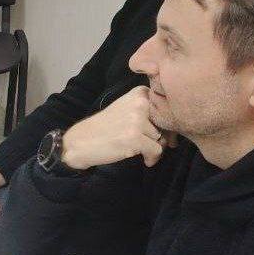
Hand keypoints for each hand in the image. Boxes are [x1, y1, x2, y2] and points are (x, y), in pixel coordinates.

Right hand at [60, 86, 175, 169]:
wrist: (80, 142)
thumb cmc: (103, 129)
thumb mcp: (125, 110)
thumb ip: (148, 114)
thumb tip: (173, 136)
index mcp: (138, 93)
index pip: (166, 107)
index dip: (165, 122)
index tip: (161, 131)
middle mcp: (139, 103)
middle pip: (165, 124)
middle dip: (161, 137)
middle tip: (150, 145)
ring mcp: (137, 120)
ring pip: (162, 138)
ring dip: (154, 148)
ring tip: (140, 150)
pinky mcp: (135, 138)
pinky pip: (156, 150)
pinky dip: (152, 158)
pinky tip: (144, 160)